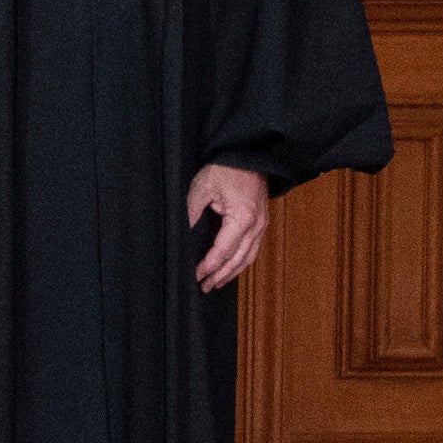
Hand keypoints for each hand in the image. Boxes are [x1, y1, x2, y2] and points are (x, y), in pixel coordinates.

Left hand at [189, 161, 273, 290]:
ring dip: (231, 272)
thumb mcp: (202, 187)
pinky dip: (240, 262)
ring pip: (248, 257)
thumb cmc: (226, 169)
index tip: (196, 276)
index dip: (209, 266)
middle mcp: (256, 226)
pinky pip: (252, 249)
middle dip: (220, 275)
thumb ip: (191, 211)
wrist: (249, 156)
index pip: (223, 250)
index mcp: (243, 218)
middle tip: (204, 287)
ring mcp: (262, 225)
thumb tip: (180, 234)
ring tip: (215, 283)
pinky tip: (230, 268)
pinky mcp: (261, 223)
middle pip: (238, 259)